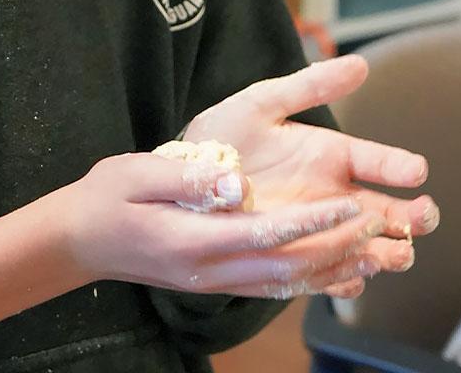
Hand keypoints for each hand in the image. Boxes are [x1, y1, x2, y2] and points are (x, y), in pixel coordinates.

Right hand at [60, 151, 389, 299]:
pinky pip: (271, 286)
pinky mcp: (216, 280)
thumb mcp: (136, 173)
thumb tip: (233, 180)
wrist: (81, 240)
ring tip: (375, 252)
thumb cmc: (107, 197)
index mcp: (193, 240)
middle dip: (336, 249)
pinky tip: (337, 270)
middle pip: (286, 267)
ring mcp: (214, 281)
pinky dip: (309, 280)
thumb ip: (186, 178)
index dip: (312, 223)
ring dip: (332, 269)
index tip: (350, 206)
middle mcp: (210, 269)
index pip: (265, 235)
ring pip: (285, 283)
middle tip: (379, 227)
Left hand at [184, 54, 439, 292]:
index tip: (417, 170)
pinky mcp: (298, 255)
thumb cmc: (224, 134)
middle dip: (412, 216)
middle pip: (388, 211)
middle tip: (421, 216)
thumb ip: (309, 85)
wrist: (186, 178)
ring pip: (369, 246)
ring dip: (388, 251)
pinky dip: (347, 278)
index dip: (400, 166)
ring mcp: (318, 229)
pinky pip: (331, 274)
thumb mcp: (262, 103)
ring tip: (397, 253)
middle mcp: (333, 195)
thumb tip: (359, 63)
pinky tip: (354, 275)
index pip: (378, 161)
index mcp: (331, 155)